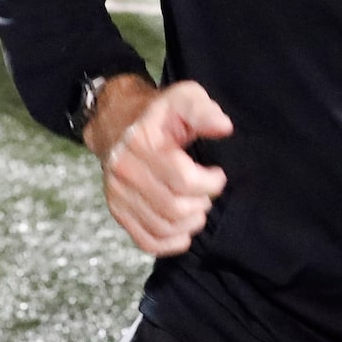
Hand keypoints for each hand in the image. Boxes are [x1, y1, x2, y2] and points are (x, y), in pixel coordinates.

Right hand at [86, 79, 233, 256]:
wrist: (117, 123)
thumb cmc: (159, 114)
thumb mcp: (183, 98)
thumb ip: (203, 110)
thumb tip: (224, 127)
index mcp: (142, 142)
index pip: (184, 180)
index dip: (210, 183)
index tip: (218, 175)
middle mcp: (124, 169)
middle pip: (174, 207)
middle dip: (201, 204)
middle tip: (207, 193)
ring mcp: (118, 192)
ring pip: (162, 227)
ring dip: (189, 223)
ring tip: (198, 209)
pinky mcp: (117, 209)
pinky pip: (145, 240)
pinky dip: (170, 243)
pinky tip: (184, 231)